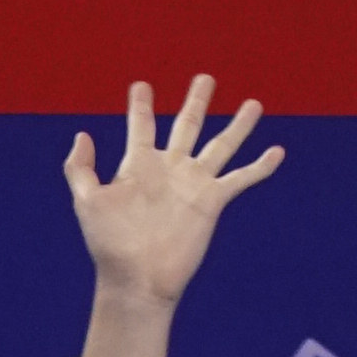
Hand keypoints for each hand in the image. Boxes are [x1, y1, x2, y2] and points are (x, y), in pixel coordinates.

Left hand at [64, 76, 281, 356]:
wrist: (136, 279)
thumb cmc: (108, 244)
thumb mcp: (87, 202)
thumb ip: (80, 168)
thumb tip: (83, 134)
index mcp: (138, 166)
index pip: (142, 126)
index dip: (141, 105)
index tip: (141, 85)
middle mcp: (169, 169)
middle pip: (187, 125)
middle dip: (196, 102)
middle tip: (205, 77)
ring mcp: (193, 184)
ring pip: (220, 145)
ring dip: (237, 125)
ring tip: (253, 103)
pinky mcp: (212, 202)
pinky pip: (240, 178)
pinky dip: (260, 166)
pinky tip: (276, 151)